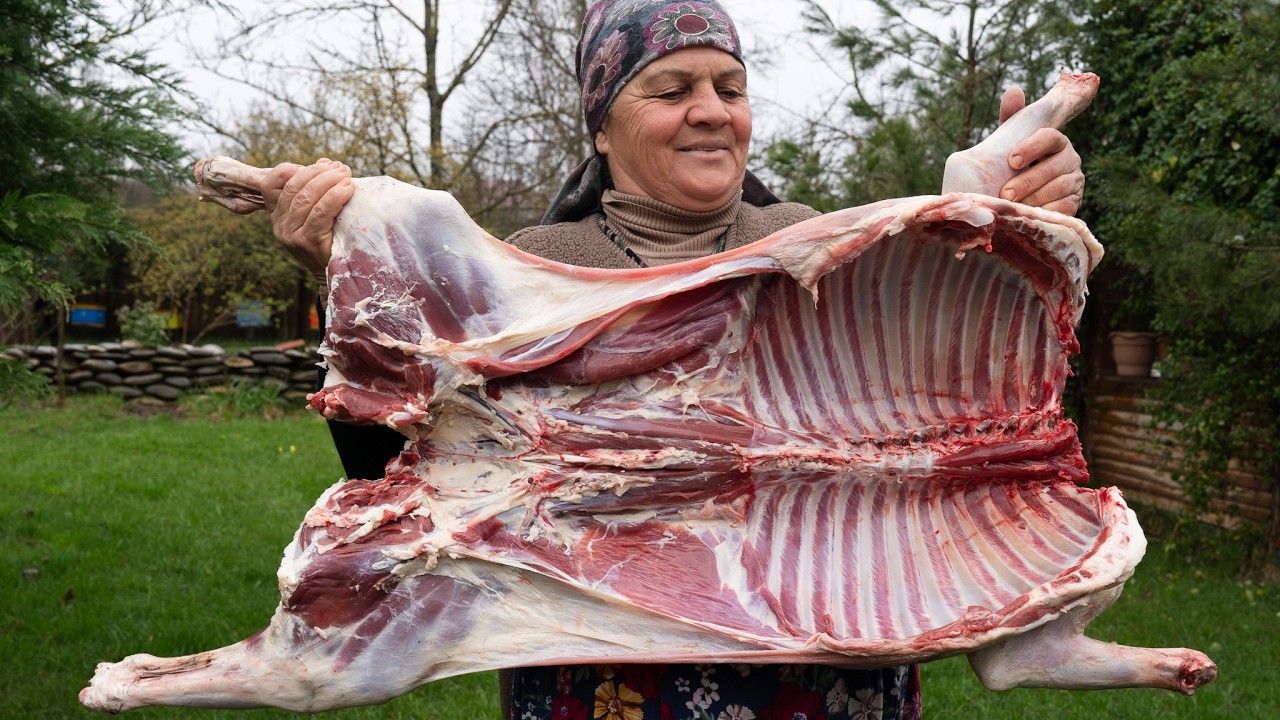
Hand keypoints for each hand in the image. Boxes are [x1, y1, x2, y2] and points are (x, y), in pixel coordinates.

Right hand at [262, 159, 355, 282]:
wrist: (337, 275)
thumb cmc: (331, 239)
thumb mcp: (319, 212)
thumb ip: (317, 190)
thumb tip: (326, 163)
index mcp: (277, 213)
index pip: (272, 182)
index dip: (294, 168)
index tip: (322, 166)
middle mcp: (279, 223)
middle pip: (294, 186)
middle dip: (320, 172)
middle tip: (342, 169)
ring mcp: (290, 234)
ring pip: (306, 197)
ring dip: (329, 181)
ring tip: (347, 176)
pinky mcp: (306, 242)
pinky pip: (320, 212)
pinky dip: (335, 197)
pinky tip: (348, 190)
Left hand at [996, 87, 1084, 215]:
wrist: (1015, 199)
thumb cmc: (1011, 166)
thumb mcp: (1009, 142)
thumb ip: (1011, 118)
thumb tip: (1014, 90)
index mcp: (1055, 140)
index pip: (1049, 137)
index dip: (1031, 148)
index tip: (1011, 160)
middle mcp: (1070, 159)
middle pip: (1053, 167)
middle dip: (1028, 181)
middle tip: (1006, 193)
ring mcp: (1075, 182)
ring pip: (1058, 189)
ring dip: (1033, 198)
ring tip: (1014, 206)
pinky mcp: (1074, 204)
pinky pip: (1063, 209)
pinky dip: (1045, 212)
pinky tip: (1030, 215)